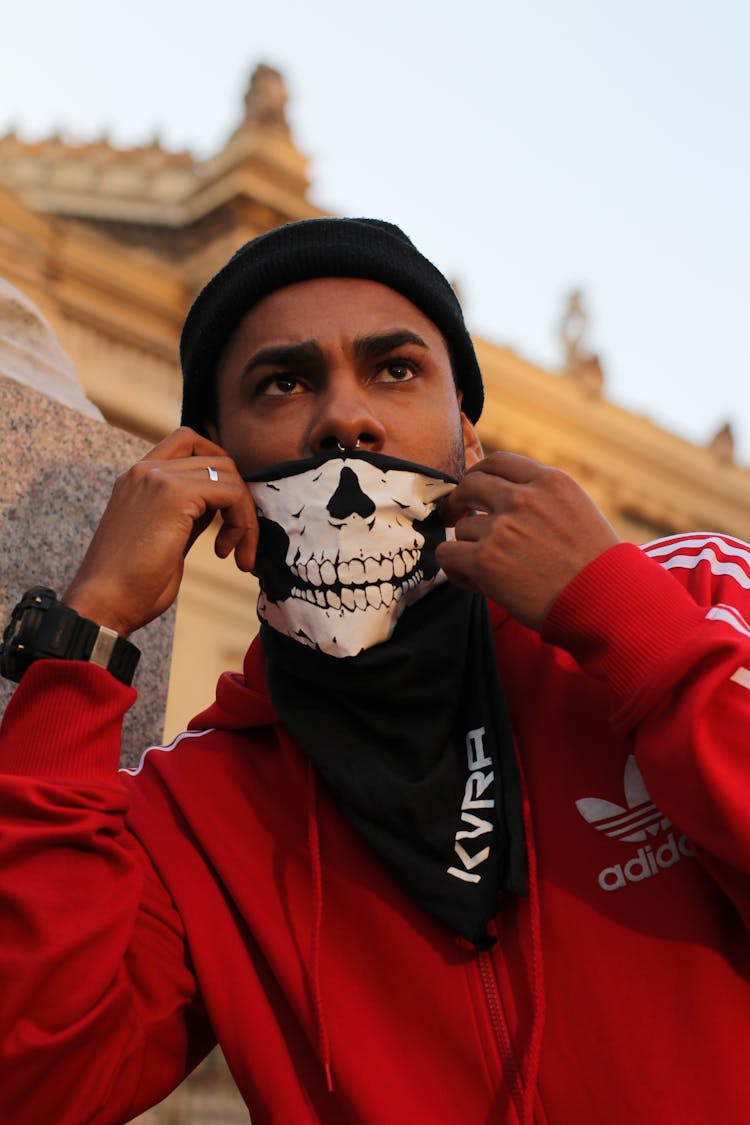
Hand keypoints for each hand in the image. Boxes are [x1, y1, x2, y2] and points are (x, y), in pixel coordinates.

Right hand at [63, 428, 257, 637]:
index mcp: (139, 477)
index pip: (189, 443)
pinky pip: (231, 493)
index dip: (219, 471)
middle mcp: (146, 469)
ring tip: (235, 553)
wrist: (102, 603)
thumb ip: (188, 512)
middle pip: (216, 458)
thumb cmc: (130, 584)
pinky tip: (225, 553)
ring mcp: (158, 478)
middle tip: (238, 542)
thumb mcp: (164, 536)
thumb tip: (221, 504)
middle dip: (238, 499)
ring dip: (244, 515)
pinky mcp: (174, 495)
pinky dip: (243, 523)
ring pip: (229, 474)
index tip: (227, 514)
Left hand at [437, 451, 618, 629]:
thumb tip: (502, 497)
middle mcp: (524, 497)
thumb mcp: (578, 512)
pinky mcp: (486, 559)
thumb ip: (542, 498)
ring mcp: (503, 527)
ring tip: (487, 570)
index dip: (480, 476)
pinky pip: (448, 554)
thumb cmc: (596, 567)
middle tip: (457, 517)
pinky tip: (474, 582)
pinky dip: (456, 569)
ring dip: (467, 547)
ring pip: (461, 527)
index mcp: (550, 481)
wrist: (606, 603)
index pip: (499, 462)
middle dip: (460, 501)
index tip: (476, 494)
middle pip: (470, 484)